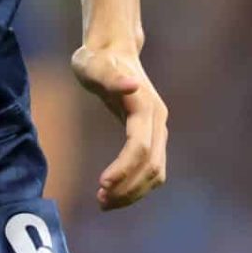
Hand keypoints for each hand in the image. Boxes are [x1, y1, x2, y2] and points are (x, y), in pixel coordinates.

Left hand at [71, 44, 167, 210]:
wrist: (114, 50)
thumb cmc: (97, 59)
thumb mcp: (93, 64)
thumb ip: (109, 76)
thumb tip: (131, 85)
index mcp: (144, 106)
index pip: (139, 147)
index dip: (124, 169)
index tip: (102, 184)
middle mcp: (157, 120)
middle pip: (151, 165)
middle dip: (128, 187)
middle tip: (100, 201)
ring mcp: (158, 129)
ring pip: (156, 171)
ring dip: (134, 191)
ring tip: (104, 202)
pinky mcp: (153, 136)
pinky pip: (152, 168)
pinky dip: (136, 185)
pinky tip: (115, 192)